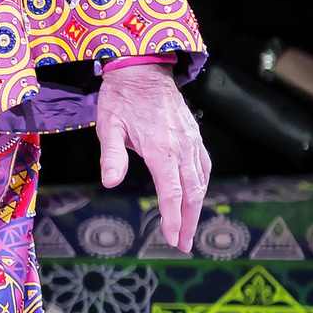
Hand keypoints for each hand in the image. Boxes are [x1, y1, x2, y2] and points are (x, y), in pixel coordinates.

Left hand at [96, 62, 209, 250]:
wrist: (143, 69)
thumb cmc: (121, 98)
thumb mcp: (107, 127)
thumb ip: (111, 156)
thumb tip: (110, 183)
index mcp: (162, 149)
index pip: (171, 192)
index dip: (172, 218)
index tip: (172, 238)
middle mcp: (182, 146)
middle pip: (192, 192)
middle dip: (188, 220)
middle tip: (183, 244)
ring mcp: (192, 140)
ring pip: (202, 180)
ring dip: (197, 206)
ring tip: (188, 227)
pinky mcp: (194, 135)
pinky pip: (204, 164)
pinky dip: (202, 184)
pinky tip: (196, 195)